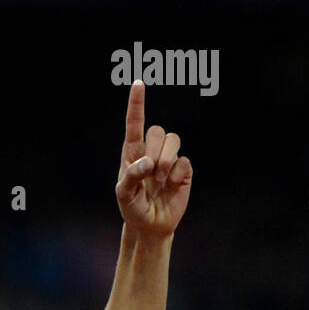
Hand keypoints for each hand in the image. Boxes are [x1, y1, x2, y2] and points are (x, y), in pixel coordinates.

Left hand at [116, 80, 192, 240]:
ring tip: (160, 180)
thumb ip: (131, 176)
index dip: (137, 103)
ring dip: (166, 161)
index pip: (135, 124)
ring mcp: (169, 158)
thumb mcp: (124, 195)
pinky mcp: (183, 170)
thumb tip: (148, 163)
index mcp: (132, 152)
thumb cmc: (132, 208)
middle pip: (158, 131)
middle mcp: (151, 150)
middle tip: (150, 173)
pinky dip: (176, 175)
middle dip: (155, 151)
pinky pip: (184, 161)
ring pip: (174, 140)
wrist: (150, 226)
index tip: (139, 83)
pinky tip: (170, 187)